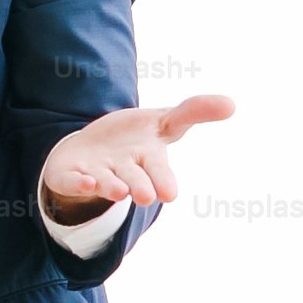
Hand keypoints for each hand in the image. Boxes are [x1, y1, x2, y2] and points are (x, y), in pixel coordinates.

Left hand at [40, 95, 236, 223]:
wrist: (90, 149)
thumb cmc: (133, 138)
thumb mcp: (164, 121)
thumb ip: (194, 112)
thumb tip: (232, 104)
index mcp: (148, 160)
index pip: (159, 170)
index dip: (164, 180)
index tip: (170, 194)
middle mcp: (124, 172)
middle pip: (134, 180)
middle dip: (140, 187)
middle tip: (146, 197)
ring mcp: (97, 174)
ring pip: (104, 183)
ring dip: (110, 187)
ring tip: (117, 192)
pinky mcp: (70, 175)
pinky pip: (72, 181)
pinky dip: (78, 183)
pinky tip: (84, 182)